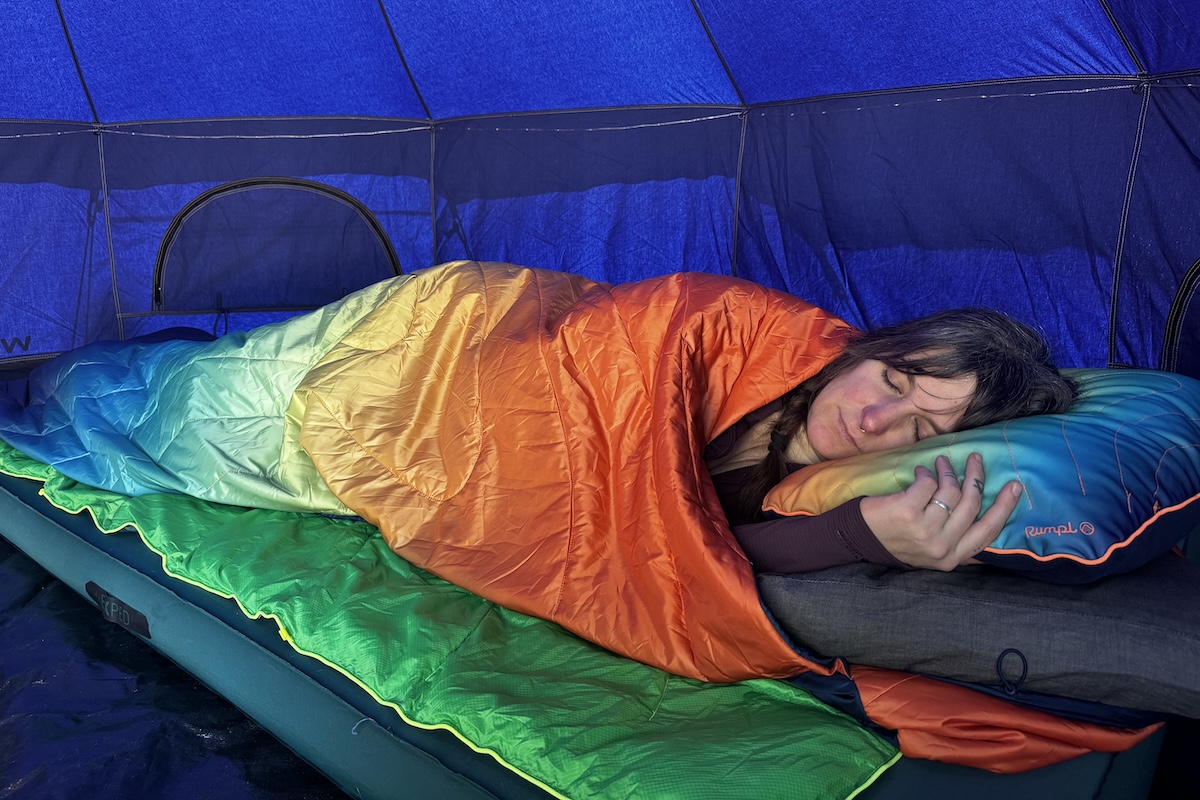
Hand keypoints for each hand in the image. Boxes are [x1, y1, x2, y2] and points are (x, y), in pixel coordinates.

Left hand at [859, 453, 1022, 570]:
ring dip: (947, 471)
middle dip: (976, 476)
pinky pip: (929, 483)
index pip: (988, 531)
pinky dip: (926, 472)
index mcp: (952, 558)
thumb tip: (986, 514)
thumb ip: (957, 539)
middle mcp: (941, 547)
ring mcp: (925, 530)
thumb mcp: (931, 550)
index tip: (1016, 485)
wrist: (859, 539)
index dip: (1005, 507)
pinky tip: (920, 472)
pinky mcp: (907, 511)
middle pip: (972, 504)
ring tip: (941, 462)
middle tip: (974, 459)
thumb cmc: (897, 540)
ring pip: (951, 490)